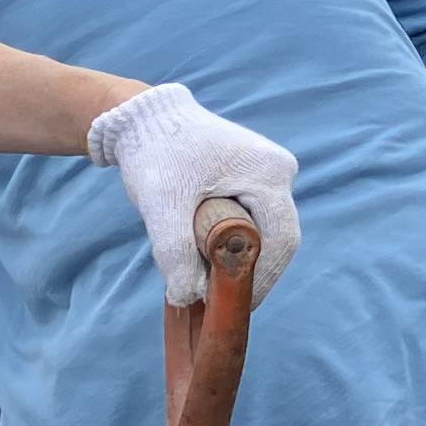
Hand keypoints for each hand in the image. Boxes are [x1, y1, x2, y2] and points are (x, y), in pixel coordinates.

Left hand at [87, 83, 302, 302]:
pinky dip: (237, 243)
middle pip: (279, 237)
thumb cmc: (155, 155)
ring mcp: (269, 171)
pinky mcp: (255, 176)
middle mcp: (278, 170)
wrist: (144, 118)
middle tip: (224, 301)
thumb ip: (175, 253)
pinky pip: (255, 218)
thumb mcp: (161, 206)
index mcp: (267, 172)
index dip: (262, 279)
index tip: (236, 307)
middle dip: (253, 272)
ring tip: (214, 281)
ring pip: (267, 230)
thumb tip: (190, 298)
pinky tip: (213, 258)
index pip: (281, 239)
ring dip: (243, 258)